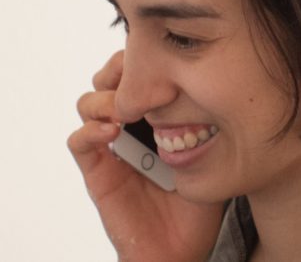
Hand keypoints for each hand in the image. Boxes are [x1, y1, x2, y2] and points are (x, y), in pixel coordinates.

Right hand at [68, 50, 224, 260]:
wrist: (181, 249)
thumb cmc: (198, 204)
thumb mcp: (213, 154)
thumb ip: (209, 120)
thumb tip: (221, 81)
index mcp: (153, 117)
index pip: (137, 73)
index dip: (141, 59)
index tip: (160, 57)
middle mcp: (127, 127)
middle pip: (107, 79)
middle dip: (118, 70)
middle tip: (136, 74)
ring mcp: (110, 148)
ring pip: (88, 103)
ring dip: (104, 99)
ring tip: (125, 108)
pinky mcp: (97, 172)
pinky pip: (79, 142)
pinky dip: (90, 130)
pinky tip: (112, 132)